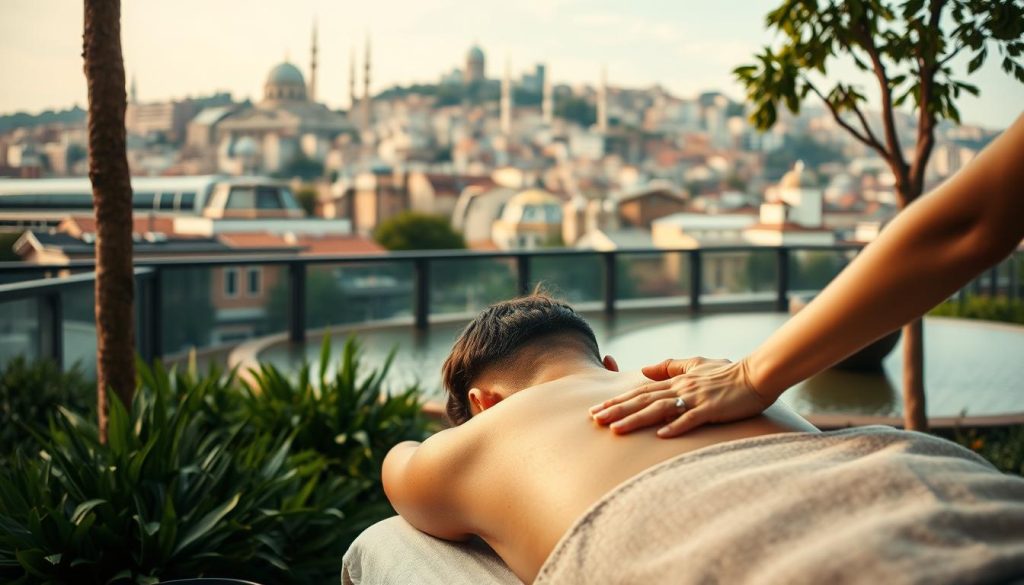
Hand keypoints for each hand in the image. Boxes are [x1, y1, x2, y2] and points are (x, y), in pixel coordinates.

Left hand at [588, 357, 772, 437]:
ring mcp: (696, 399)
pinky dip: (675, 426)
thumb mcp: (697, 364)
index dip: (618, 401)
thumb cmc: (728, 372)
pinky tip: (660, 436)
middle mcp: (681, 388)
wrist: (757, 374)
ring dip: (636, 419)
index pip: (641, 391)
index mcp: (676, 381)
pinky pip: (691, 419)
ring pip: (659, 409)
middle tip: (594, 420)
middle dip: (617, 410)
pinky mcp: (712, 409)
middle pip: (643, 399)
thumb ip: (671, 366)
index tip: (597, 410)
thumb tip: (646, 369)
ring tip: (615, 429)